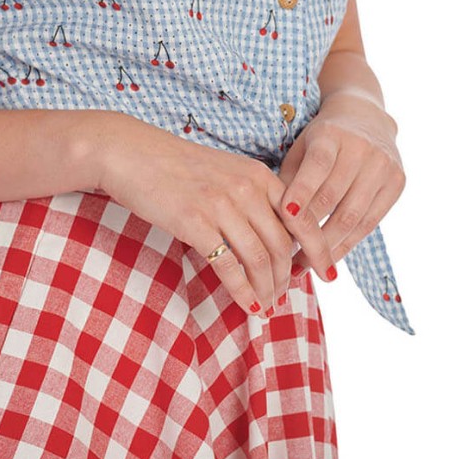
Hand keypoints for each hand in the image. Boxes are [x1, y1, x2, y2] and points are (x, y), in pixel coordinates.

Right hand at [95, 112, 337, 317]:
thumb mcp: (223, 172)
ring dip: (267, 290)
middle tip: (283, 299)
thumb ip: (250, 197)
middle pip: (282, 245)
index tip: (329, 274)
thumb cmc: (174, 165)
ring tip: (267, 306)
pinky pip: (229, 266)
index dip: (319, 249)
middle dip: (287, 279)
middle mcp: (245, 187)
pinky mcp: (194, 222)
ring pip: (260, 259)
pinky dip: (243, 291)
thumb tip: (273, 236)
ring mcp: (220, 204)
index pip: (302, 217)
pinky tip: (248, 305)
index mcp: (257, 174)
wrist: (130, 152)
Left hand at [277, 93, 405, 271]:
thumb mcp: (302, 147)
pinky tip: (331, 257)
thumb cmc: (322, 139)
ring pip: (353, 216)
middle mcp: (361, 148)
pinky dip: (349, 243)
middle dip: (310, 230)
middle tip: (288, 257)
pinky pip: (370, 223)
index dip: (303, 191)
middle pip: (334, 197)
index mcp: (331, 134)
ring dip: (329, 246)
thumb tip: (273, 220)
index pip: (318, 165)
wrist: (366, 118)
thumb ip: (289, 178)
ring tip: (307, 266)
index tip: (286, 217)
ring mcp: (382, 166)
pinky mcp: (397, 182)